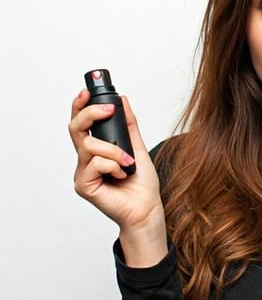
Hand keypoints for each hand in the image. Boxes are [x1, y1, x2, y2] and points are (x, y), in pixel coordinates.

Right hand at [68, 89, 166, 264]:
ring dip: (113, 151)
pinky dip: (112, 165)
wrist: (147, 208)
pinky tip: (121, 175)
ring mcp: (83, 173)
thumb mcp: (137, 147)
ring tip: (127, 162)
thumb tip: (123, 100)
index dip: (80, 106)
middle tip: (109, 111)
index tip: (87, 92)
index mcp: (96, 150)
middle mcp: (86, 160)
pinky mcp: (84, 186)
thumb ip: (128, 126)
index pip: (82, 124)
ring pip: (89, 146)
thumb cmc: (142, 184)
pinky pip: (94, 164)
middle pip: (75, 129)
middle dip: (91, 114)